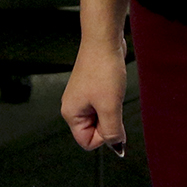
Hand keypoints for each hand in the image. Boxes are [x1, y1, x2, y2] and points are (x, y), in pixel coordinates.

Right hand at [61, 36, 128, 152]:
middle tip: (112, 103)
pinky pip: (103, 106)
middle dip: (108, 122)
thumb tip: (116, 145)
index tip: (111, 118)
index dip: (103, 136)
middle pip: (94, 131)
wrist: (103, 41)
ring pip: (101, 118)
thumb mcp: (110, 106)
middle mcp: (73, 106)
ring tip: (111, 93)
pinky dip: (111, 101)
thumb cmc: (103, 69)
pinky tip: (112, 87)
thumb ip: (112, 131)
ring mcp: (82, 97)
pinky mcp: (91, 89)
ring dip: (111, 110)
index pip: (87, 142)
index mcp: (71, 113)